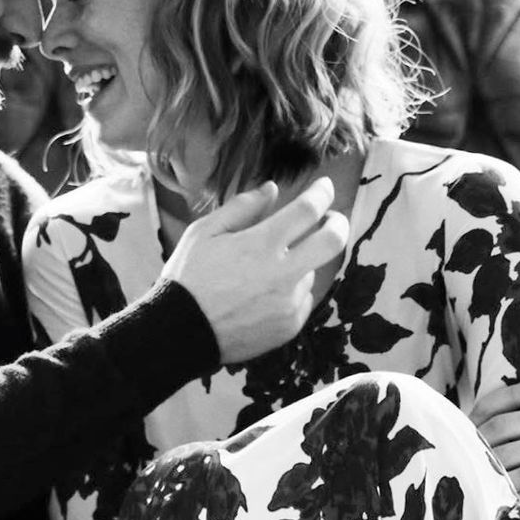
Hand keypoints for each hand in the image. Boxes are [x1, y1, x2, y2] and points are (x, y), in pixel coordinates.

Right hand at [161, 177, 351, 364]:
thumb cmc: (189, 278)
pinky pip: (303, 299)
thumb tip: (272, 190)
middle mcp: (282, 273)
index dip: (322, 193)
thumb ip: (241, 207)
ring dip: (301, 262)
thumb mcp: (204, 232)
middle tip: (331, 219)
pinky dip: (292, 290)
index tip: (323, 188)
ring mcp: (289, 302)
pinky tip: (268, 293)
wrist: (181, 332)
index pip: (308, 209)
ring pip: (313, 271)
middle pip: (333, 240)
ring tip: (271, 268)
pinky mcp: (289, 325)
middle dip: (338, 223)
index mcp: (260, 244)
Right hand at [472, 380, 519, 490]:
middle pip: (503, 426)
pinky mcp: (488, 494)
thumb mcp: (491, 442)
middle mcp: (469, 447)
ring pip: (508, 452)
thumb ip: (511, 426)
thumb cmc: (494, 467)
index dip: (515, 395)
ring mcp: (476, 470)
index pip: (489, 406)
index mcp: (468, 430)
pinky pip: (509, 481)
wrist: (474, 513)